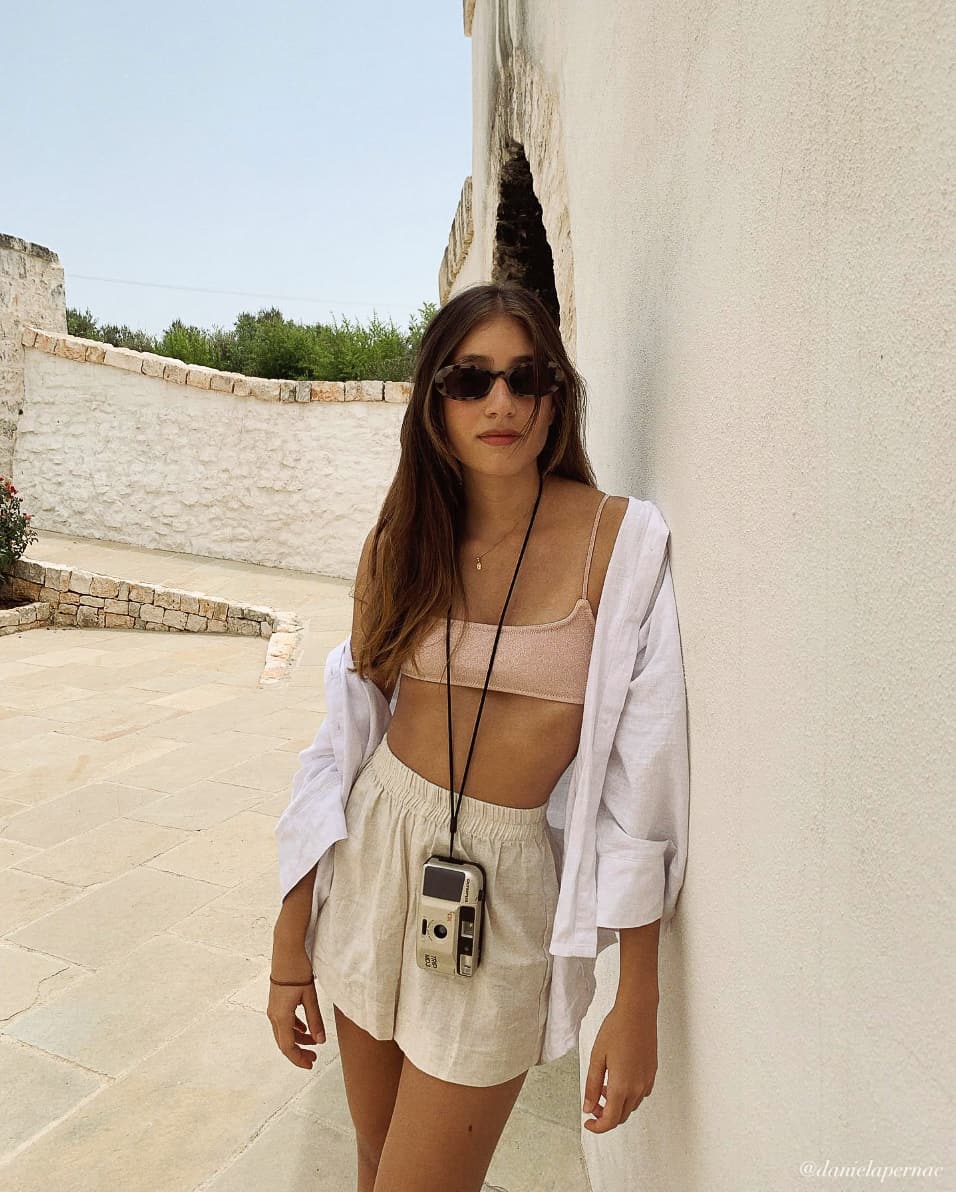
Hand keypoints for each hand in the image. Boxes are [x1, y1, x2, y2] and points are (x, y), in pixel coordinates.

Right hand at [267, 935, 326, 1069]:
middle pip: (284, 1042)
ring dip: (298, 1039)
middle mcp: (273, 1014)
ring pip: (284, 1032)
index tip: (310, 1065)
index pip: (288, 1046)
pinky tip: (304, 1027)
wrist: (286, 949)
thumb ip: (315, 1020)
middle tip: (314, 1059)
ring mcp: (273, 1007)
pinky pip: (284, 1021)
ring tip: (314, 1043)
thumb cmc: (298, 970)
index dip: (298, 1059)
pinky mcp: (277, 1000)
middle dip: (299, 1052)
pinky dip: (294, 1028)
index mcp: (281, 1016)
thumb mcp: (310, 997)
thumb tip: (320, 1041)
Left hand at [582, 998, 657, 1132]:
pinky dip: (627, 1095)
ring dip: (616, 1105)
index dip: (598, 1127)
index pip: (610, 1120)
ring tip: (603, 1087)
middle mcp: (637, 1088)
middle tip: (593, 1104)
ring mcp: (647, 1081)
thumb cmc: (616, 1030)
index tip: (588, 1123)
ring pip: (631, 1106)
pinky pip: (640, 1094)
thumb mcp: (597, 1057)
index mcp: (621, 1086)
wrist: (638, 1012)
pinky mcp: (652, 1073)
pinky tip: (618, 1079)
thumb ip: (592, 1086)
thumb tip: (588, 1108)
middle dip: (605, 1116)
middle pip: (621, 1116)